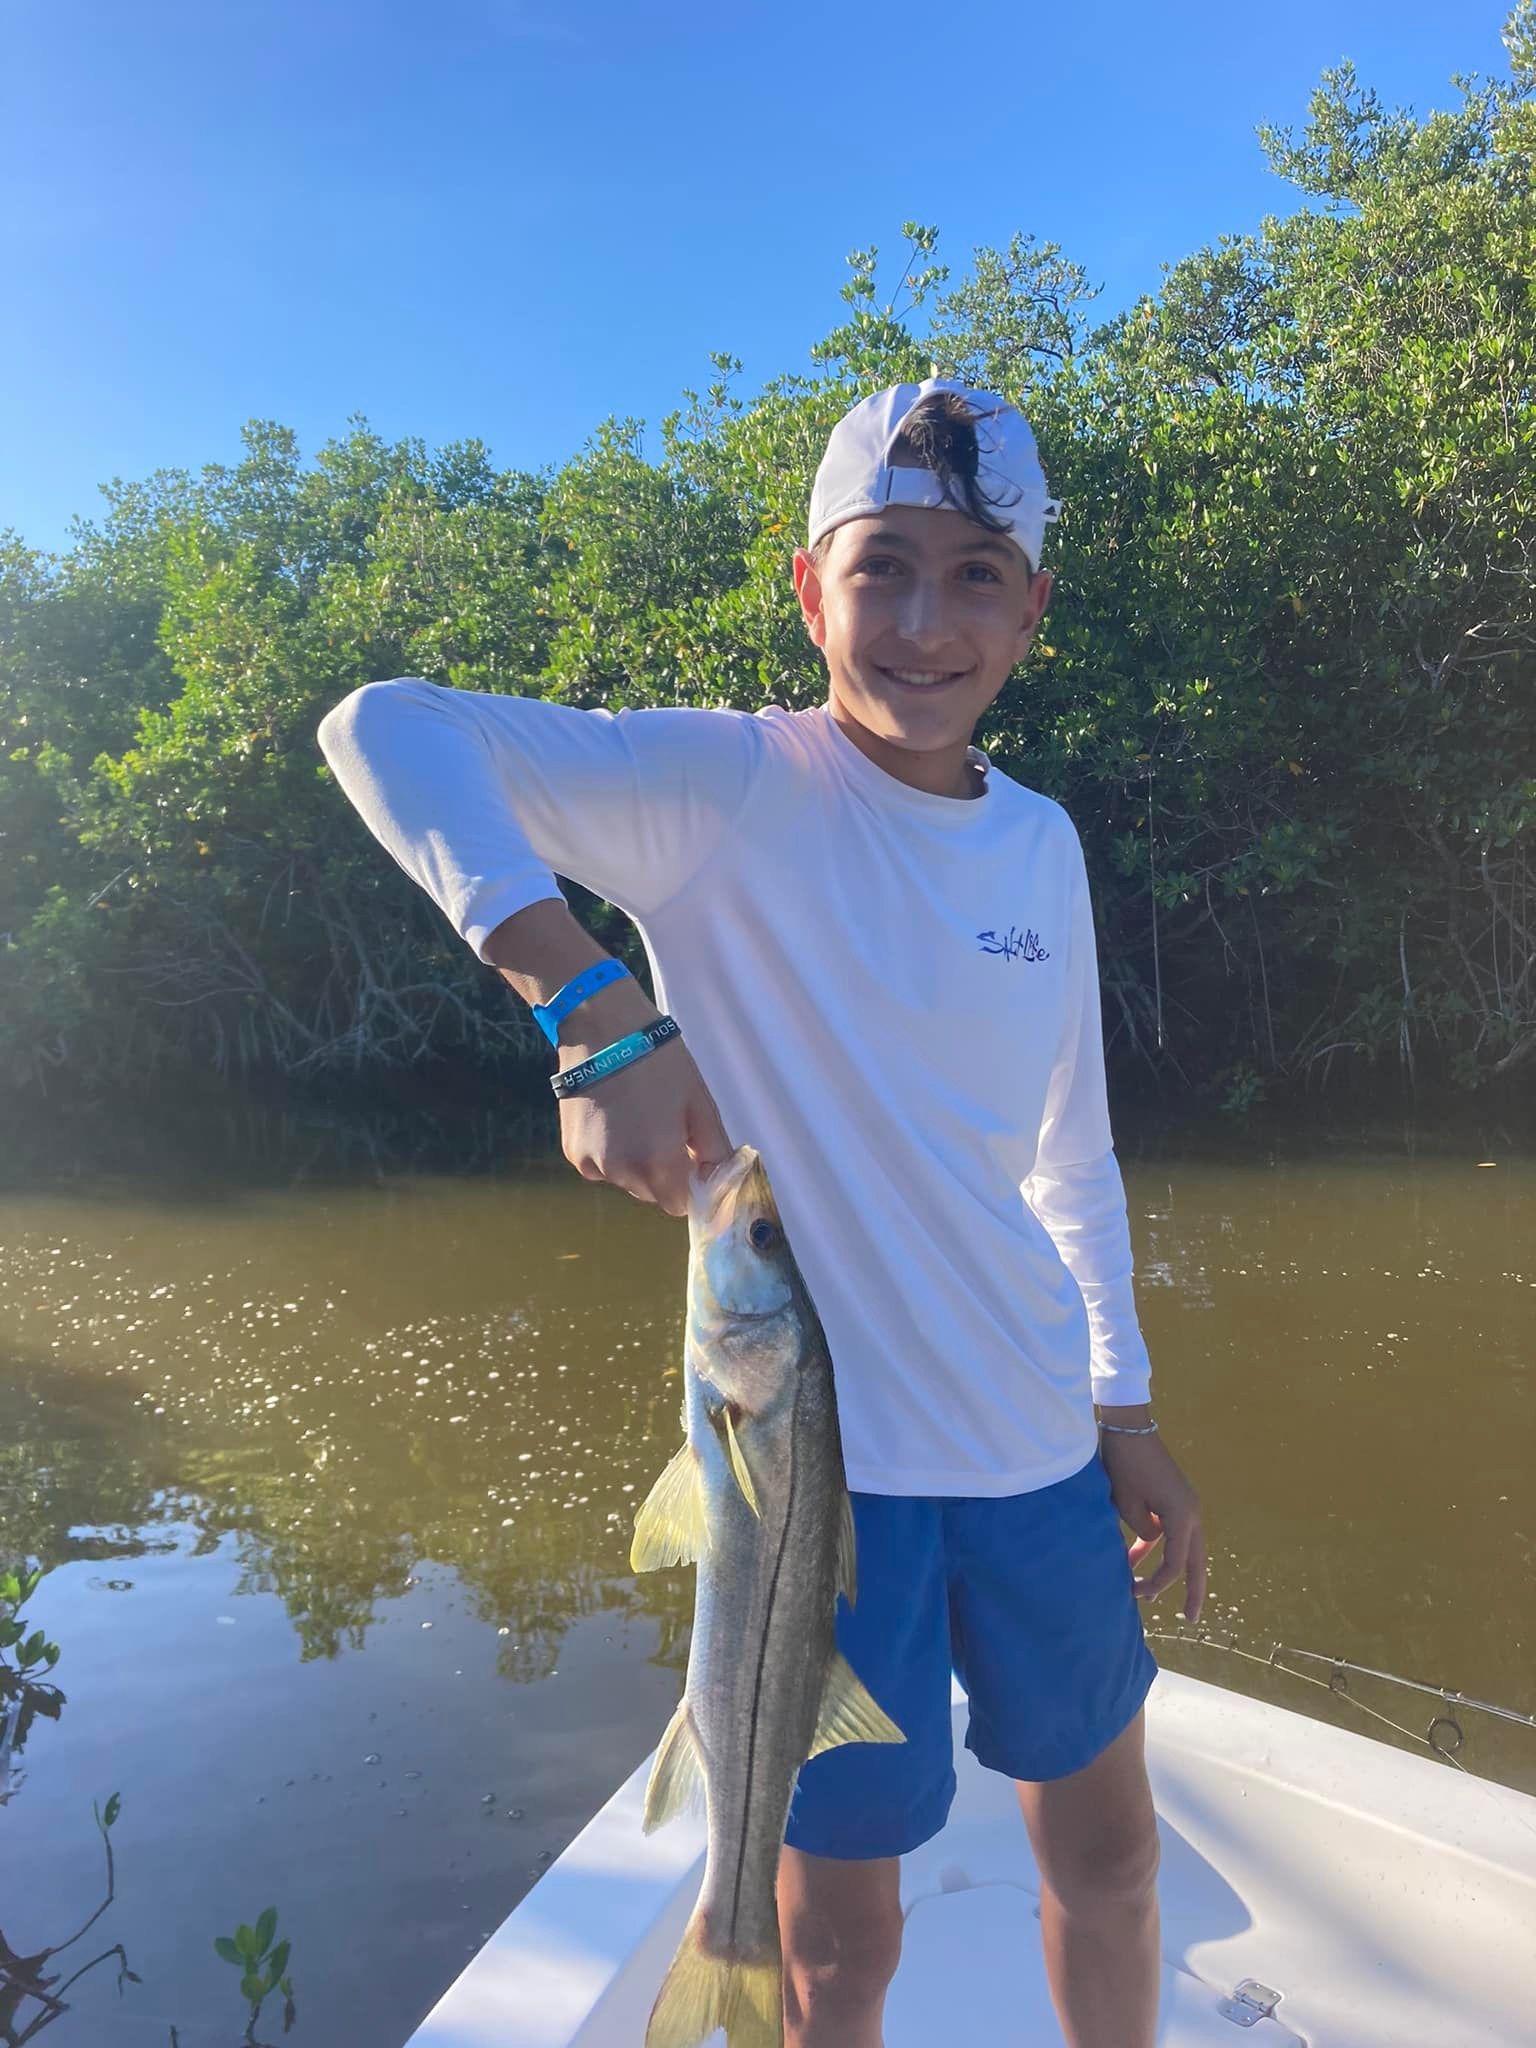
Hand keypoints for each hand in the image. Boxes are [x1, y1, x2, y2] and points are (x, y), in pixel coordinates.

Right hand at [558, 985, 731, 1217]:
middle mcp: (621, 1172)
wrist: (601, 1028)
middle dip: (662, 1173)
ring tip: (635, 1118)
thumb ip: (713, 1149)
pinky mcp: (571, 1152)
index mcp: (657, 1162)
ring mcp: (592, 1164)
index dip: (688, 1185)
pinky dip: (609, 1153)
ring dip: (635, 1164)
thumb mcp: (698, 1101)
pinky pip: (600, 1167)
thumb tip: (716, 1179)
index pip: (677, 1205)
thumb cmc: (658, 1060)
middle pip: (651, 1194)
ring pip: (625, 1180)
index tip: (688, 1157)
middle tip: (663, 1129)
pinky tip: (611, 1119)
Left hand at [1099, 1430, 1205, 1623]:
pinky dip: (1154, 1547)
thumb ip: (1142, 1531)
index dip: (1157, 1584)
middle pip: (1195, 1561)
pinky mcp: (1173, 1500)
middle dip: (1192, 1590)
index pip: (1175, 1564)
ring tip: (1148, 1593)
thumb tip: (1151, 1538)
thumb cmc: (1125, 1465)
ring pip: (1183, 1548)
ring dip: (1166, 1568)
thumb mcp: (1127, 1504)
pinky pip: (1169, 1532)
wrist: (1129, 1429)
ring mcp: (1185, 1505)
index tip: (1134, 1593)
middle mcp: (1191, 1512)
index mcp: (1182, 1516)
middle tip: (1190, 1618)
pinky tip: (1133, 1560)